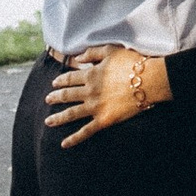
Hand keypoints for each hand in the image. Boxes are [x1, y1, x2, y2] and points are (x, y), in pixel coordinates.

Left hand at [44, 45, 171, 141]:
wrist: (148, 81)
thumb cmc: (132, 63)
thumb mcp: (111, 51)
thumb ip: (92, 53)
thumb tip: (78, 58)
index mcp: (91, 74)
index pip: (70, 78)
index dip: (61, 81)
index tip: (54, 83)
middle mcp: (89, 91)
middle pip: (67, 95)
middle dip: (56, 98)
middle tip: (47, 100)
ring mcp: (95, 107)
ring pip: (71, 114)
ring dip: (58, 118)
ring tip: (48, 121)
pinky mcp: (104, 120)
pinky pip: (86, 131)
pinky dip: (74, 138)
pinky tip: (64, 143)